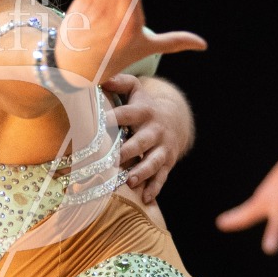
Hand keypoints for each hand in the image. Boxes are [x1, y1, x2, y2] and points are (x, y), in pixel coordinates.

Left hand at [105, 74, 191, 203]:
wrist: (175, 120)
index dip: (115, 117)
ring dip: (142, 172)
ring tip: (129, 181)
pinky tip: (146, 199)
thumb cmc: (144, 106)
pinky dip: (155, 188)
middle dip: (129, 151)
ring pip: (153, 161)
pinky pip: (162, 177)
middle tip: (113, 160)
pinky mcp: (167, 163)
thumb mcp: (135, 90)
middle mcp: (155, 130)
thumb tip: (102, 77)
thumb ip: (120, 82)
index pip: (128, 114)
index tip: (101, 122)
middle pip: (142, 141)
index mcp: (144, 112)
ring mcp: (162, 148)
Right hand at [216, 150, 277, 252]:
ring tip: (249, 210)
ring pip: (259, 201)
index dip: (232, 222)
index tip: (219, 224)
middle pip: (246, 211)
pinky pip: (274, 196)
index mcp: (258, 204)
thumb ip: (275, 232)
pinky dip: (270, 201)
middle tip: (223, 221)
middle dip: (236, 217)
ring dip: (251, 208)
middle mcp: (262, 197)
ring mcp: (273, 191)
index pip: (243, 217)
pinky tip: (276, 199)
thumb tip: (269, 251)